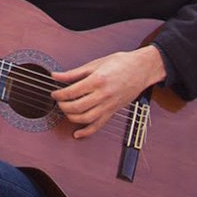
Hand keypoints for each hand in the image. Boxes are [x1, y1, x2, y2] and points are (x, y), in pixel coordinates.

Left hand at [51, 45, 165, 139]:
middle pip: (77, 107)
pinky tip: (77, 133)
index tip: (54, 93)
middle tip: (58, 101)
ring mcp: (109, 105)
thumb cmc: (120, 63)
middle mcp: (104, 95)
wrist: (141, 69)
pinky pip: (98, 126)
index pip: (72, 92)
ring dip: (71, 117)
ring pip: (86, 118)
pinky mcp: (113, 112)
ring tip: (65, 111)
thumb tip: (55, 76)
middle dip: (63, 106)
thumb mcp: (95, 64)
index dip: (59, 94)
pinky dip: (86, 132)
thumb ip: (74, 73)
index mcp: (98, 80)